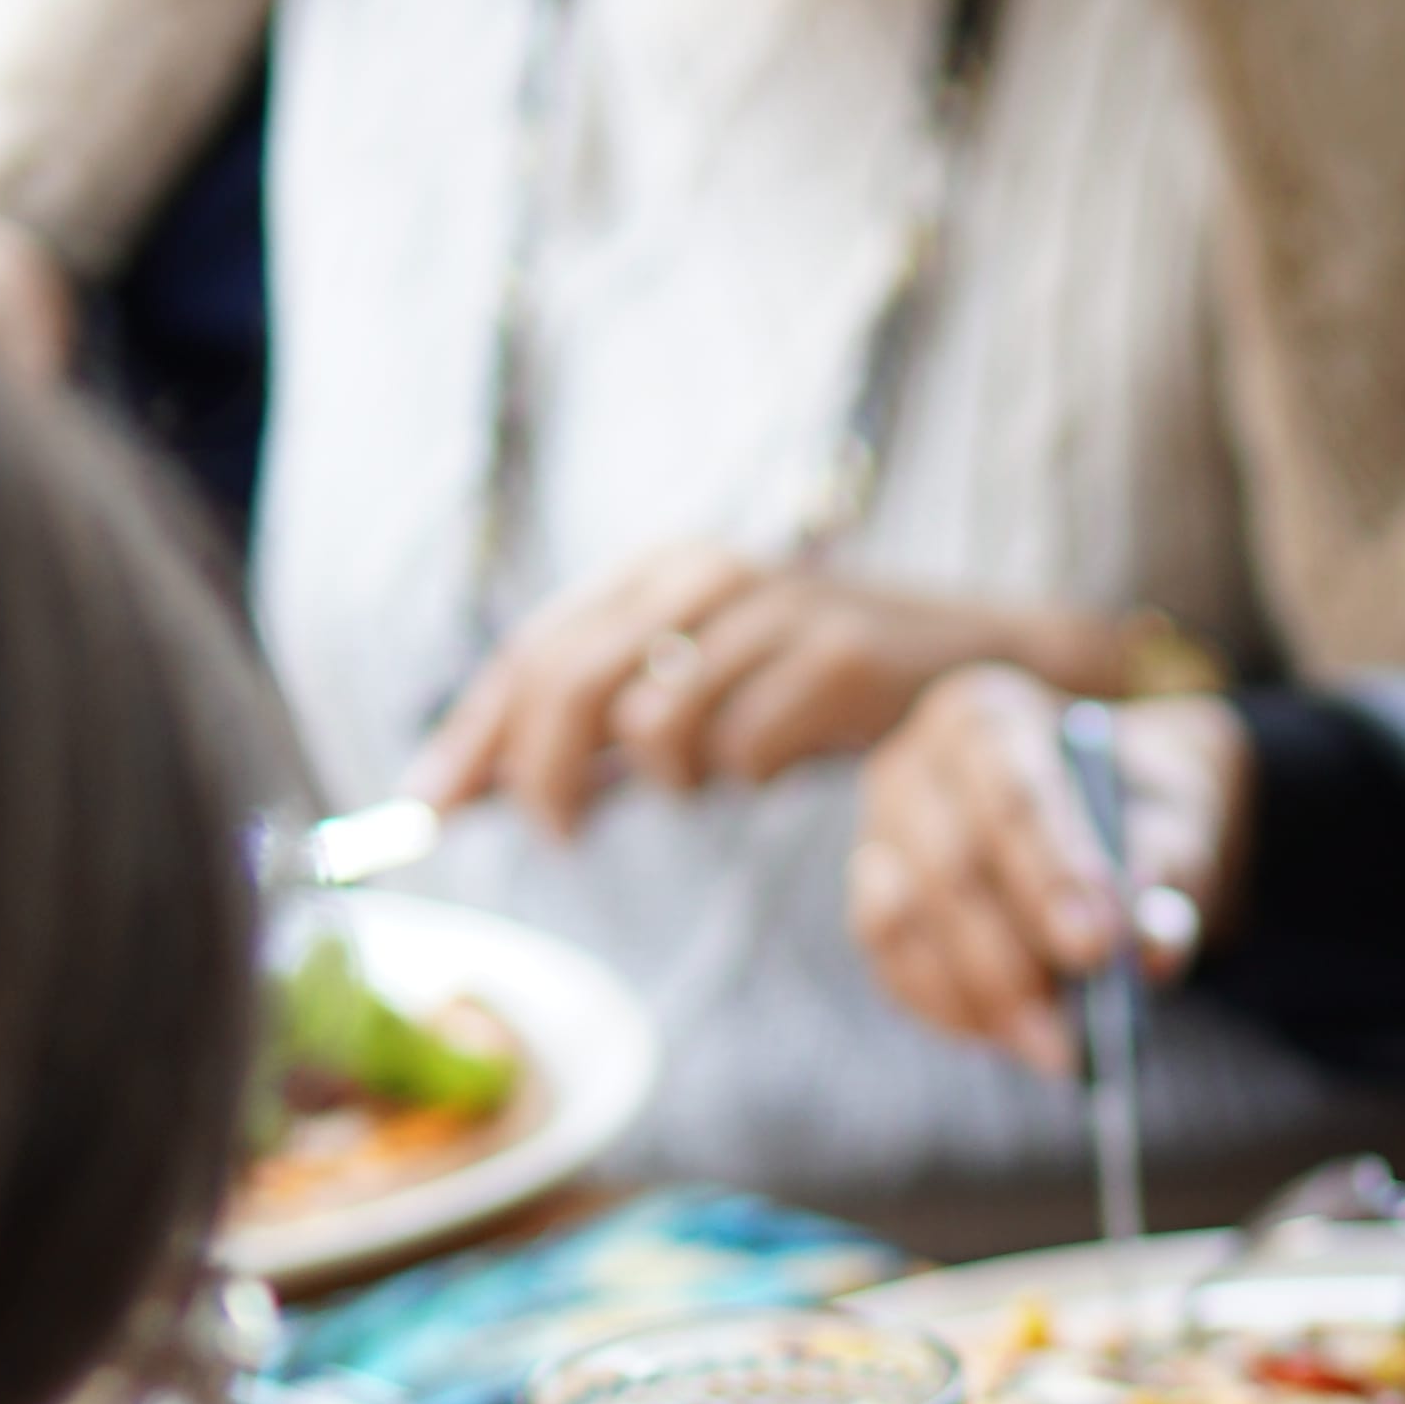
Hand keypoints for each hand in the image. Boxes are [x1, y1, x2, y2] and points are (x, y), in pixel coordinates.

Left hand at [425, 540, 1145, 840]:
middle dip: (541, 774)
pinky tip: (777, 767)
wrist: (977, 655)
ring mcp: (778, 609)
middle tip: (560, 835)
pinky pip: (746, 748)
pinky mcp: (841, 656)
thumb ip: (594, 727)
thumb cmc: (815, 681)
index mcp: (659, 569)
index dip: (474, 737)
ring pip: (655, 722)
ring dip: (669, 781)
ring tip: (707, 785)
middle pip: (569, 680)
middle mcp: (708, 573)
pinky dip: (747, 774)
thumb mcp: (700, 679)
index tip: (427, 812)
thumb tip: (457, 789)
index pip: (533, 652)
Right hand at [849, 670, 1255, 1084]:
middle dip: (1012, 960)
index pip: (1013, 795)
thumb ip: (1170, 870)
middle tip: (1072, 1037)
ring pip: (903, 922)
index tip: (1099, 948)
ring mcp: (879, 834)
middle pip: (950, 867)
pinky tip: (1008, 1039)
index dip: (1052, 876)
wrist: (1103, 813)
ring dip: (979, 999)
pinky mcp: (872, 900)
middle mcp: (916, 764)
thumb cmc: (1138, 810)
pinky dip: (948, 1011)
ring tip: (1055, 1052)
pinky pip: (890, 965)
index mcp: (990, 714)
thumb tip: (1152, 945)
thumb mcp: (1177, 822)